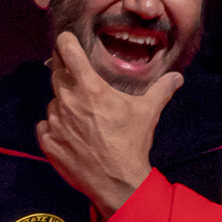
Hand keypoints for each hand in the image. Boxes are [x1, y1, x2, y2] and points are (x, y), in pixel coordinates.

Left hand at [36, 31, 179, 216]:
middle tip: (79, 79)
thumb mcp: (148, 112)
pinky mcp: (47, 140)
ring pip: (53, 101)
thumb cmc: (131, 143)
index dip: (66, 42)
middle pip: (57, 74)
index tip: (66, 40)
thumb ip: (161, 90)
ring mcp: (54, 121)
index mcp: (90, 88)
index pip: (68, 52)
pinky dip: (55, 125)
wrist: (116, 181)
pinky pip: (45, 125)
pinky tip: (71, 132)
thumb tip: (177, 77)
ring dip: (64, 103)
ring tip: (83, 115)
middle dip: (66, 72)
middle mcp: (68, 100)